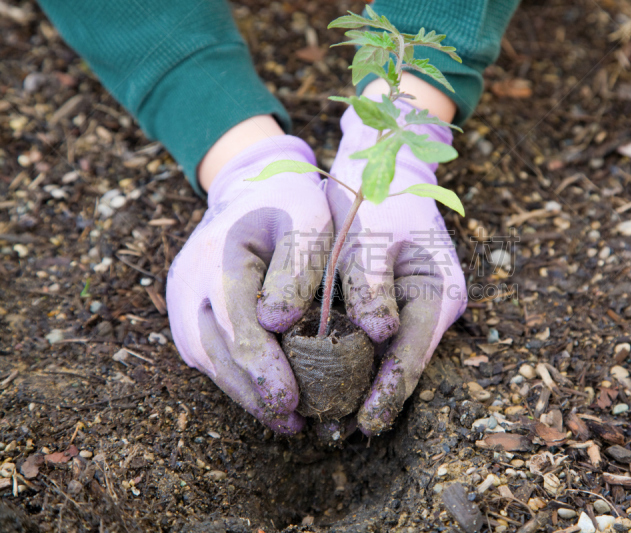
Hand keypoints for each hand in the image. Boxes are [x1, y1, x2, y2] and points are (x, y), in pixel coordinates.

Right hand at [166, 136, 331, 433]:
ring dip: (244, 394)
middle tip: (293, 424)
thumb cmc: (289, 203)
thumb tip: (277, 323)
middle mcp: (189, 282)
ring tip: (286, 421)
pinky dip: (236, 379)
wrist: (251, 188)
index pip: (236, 323)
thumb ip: (298, 265)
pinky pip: (208, 354)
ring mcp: (182, 300)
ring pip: (209, 360)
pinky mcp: (188, 314)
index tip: (289, 400)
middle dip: (254, 392)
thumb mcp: (308, 218)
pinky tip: (267, 397)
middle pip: (217, 351)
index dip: (262, 367)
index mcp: (219, 255)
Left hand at [327, 98, 466, 435]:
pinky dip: (360, 358)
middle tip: (342, 432)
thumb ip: (373, 285)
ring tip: (335, 416)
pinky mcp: (398, 299)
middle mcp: (434, 303)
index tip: (365, 423)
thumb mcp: (371, 234)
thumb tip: (379, 335)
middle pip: (406, 362)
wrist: (384, 162)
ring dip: (367, 381)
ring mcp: (418, 303)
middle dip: (377, 396)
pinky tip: (334, 376)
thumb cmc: (378, 194)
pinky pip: (381, 338)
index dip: (389, 391)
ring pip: (393, 354)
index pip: (413, 354)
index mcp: (438, 290)